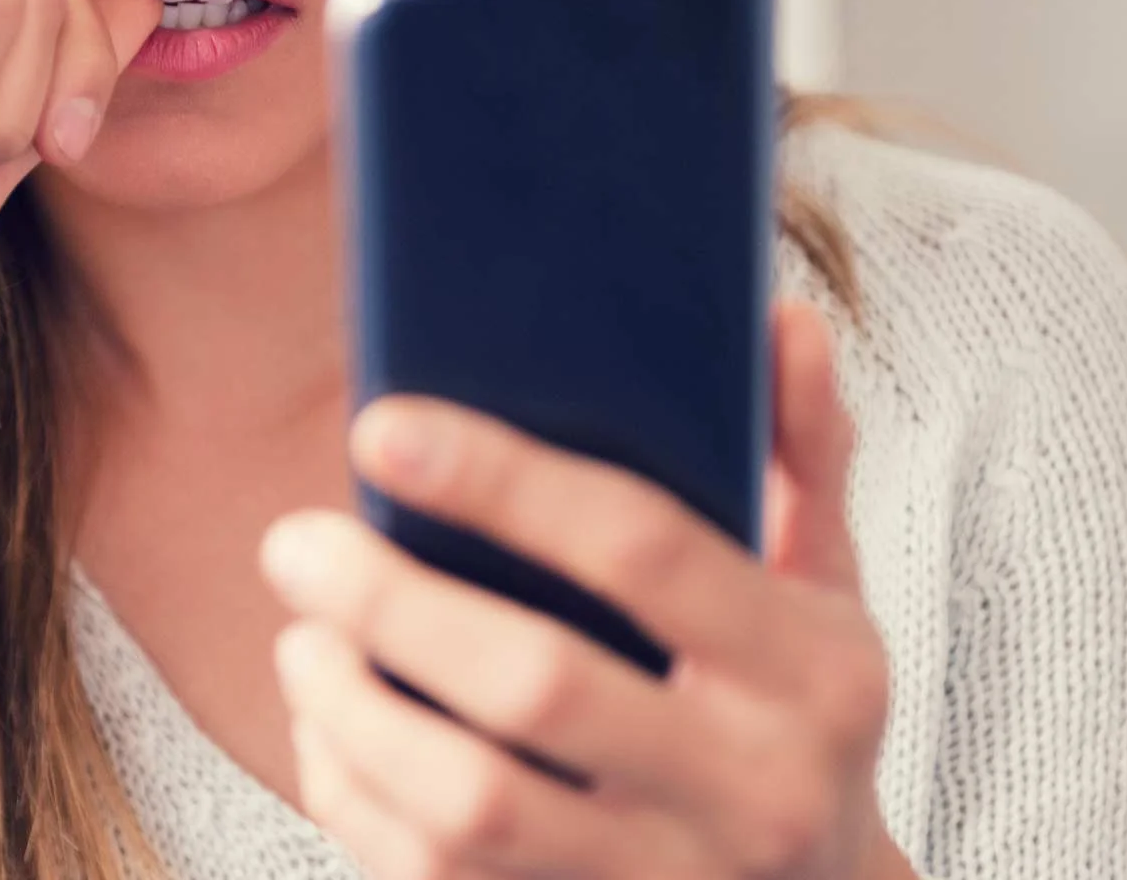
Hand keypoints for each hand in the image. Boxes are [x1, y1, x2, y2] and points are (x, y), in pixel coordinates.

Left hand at [261, 300, 917, 879]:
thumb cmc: (800, 720)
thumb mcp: (829, 589)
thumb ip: (801, 454)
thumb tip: (781, 320)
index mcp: (817, 671)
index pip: (643, 549)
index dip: (502, 480)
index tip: (380, 429)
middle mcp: (756, 790)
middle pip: (537, 683)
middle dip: (392, 601)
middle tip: (296, 542)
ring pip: (471, 806)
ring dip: (355, 713)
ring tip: (302, 638)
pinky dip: (358, 803)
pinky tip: (328, 736)